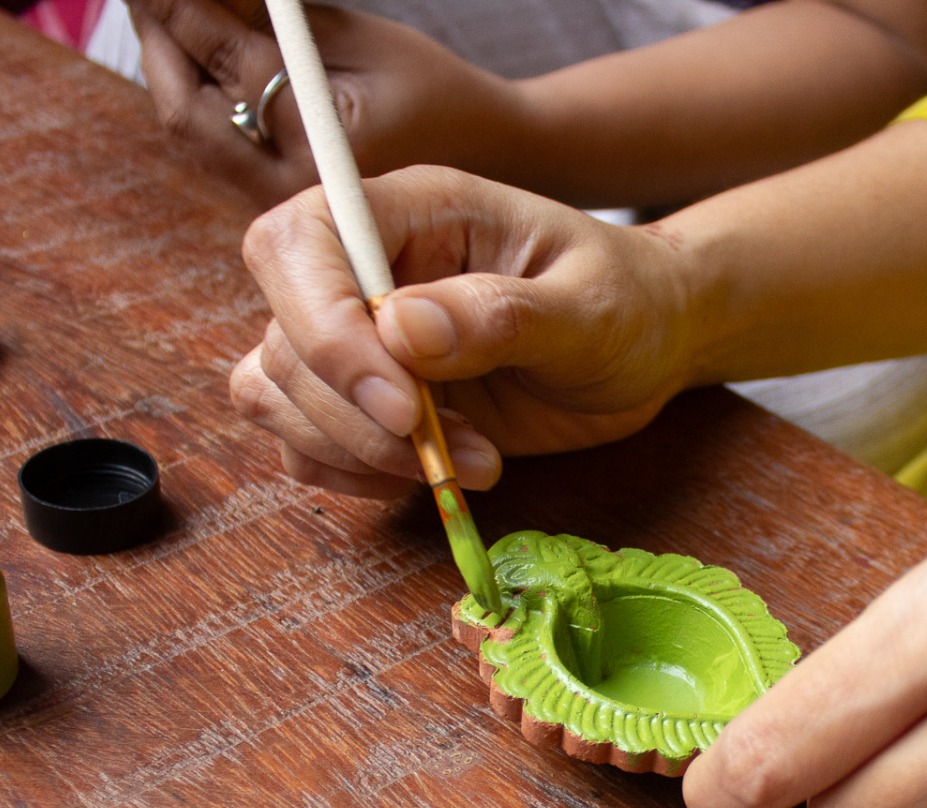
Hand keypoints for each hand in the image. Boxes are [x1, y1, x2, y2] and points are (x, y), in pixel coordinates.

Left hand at [129, 0, 524, 208]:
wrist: (485, 165)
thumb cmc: (433, 92)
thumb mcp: (357, 37)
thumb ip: (273, 12)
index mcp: (327, 148)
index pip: (231, 60)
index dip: (180, 5)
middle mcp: (294, 189)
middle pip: (187, 111)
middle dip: (157, 38)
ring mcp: (278, 203)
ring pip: (188, 129)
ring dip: (164, 63)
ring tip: (157, 8)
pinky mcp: (270, 202)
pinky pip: (208, 144)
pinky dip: (189, 92)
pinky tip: (186, 50)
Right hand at [232, 168, 696, 496]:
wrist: (649, 343)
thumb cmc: (627, 302)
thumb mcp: (590, 306)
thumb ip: (500, 315)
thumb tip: (399, 327)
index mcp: (412, 212)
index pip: (298, 242)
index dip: (323, 327)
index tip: (400, 403)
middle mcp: (366, 270)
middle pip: (281, 336)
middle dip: (350, 413)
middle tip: (445, 448)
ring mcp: (359, 339)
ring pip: (276, 394)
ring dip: (355, 451)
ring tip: (471, 462)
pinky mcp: (364, 402)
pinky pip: (306, 444)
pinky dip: (354, 475)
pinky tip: (438, 476)